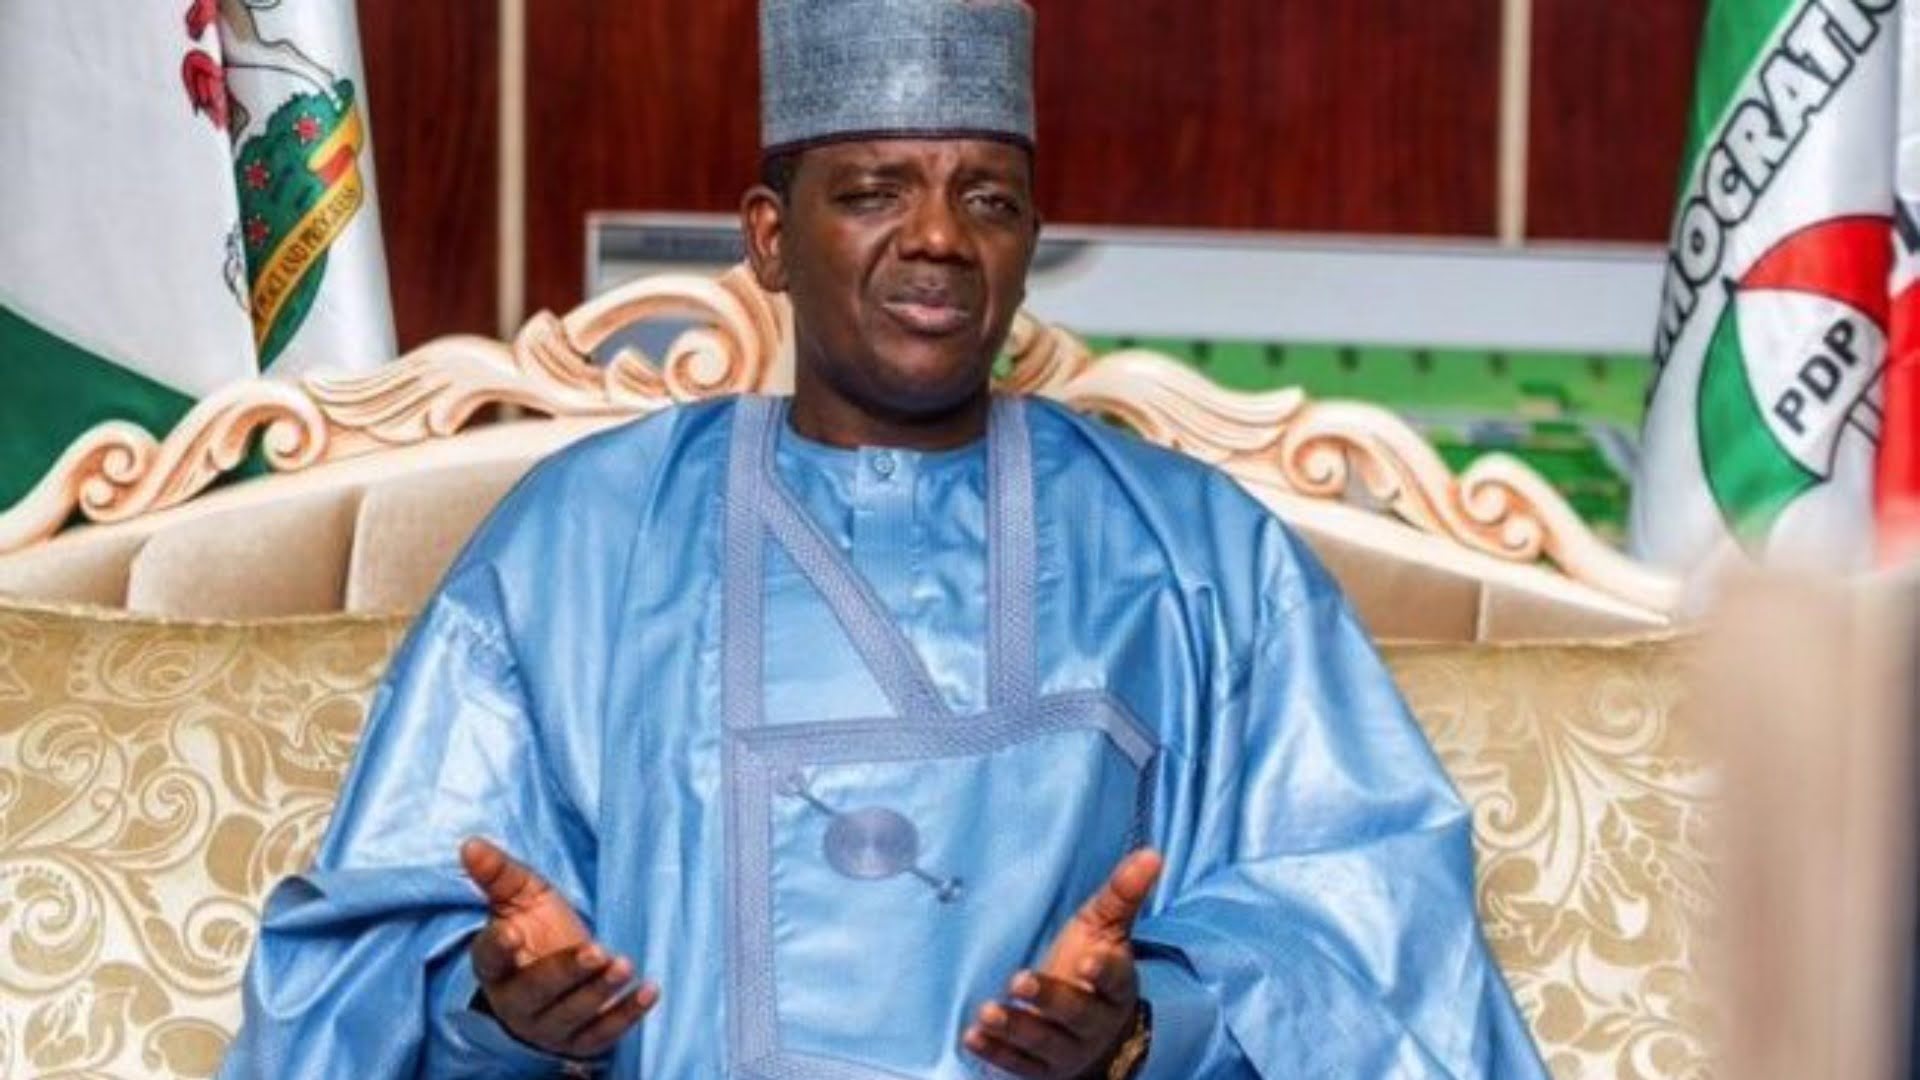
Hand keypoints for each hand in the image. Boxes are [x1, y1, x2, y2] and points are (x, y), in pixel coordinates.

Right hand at [459, 838, 659, 1059]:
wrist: (556, 974)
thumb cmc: (534, 930)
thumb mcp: (519, 897)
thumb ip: (498, 873)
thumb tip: (471, 843)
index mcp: (495, 966)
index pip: (491, 959)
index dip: (499, 947)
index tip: (513, 932)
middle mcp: (516, 1003)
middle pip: (536, 992)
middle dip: (566, 973)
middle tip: (595, 951)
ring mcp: (548, 1026)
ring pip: (571, 1014)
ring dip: (599, 991)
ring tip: (623, 965)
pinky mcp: (579, 1042)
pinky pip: (603, 1034)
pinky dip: (627, 1014)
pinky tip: (648, 991)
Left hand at [964, 849, 1162, 1077]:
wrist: (1096, 1037)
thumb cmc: (1091, 967)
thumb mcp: (1106, 929)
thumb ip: (1123, 894)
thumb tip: (1152, 853)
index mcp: (1116, 986)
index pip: (1114, 979)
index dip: (1103, 972)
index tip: (1087, 960)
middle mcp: (1095, 1022)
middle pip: (1075, 1013)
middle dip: (1049, 998)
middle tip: (1019, 980)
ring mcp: (1068, 1050)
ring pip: (1044, 1042)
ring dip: (1015, 1028)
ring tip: (988, 1012)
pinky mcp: (1042, 1070)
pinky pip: (1019, 1066)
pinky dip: (996, 1053)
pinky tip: (973, 1037)